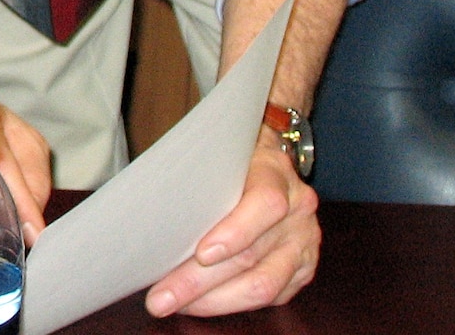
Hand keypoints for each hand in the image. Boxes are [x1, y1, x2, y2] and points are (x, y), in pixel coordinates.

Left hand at [145, 133, 318, 316]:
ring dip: (213, 301)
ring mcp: (303, 241)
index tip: (201, 253)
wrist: (273, 162)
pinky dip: (231, 302)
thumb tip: (151, 207)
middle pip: (251, 255)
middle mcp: (297, 209)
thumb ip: (198, 173)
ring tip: (176, 304)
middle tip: (161, 296)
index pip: (265, 203)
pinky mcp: (302, 268)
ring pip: (263, 285)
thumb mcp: (219, 150)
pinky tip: (201, 302)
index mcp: (276, 172)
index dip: (235, 231)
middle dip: (200, 281)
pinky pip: (271, 297)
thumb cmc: (232, 156)